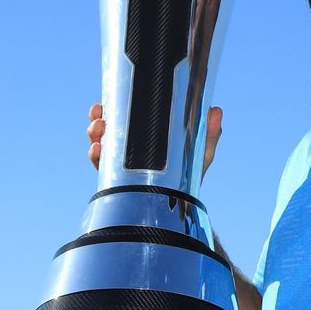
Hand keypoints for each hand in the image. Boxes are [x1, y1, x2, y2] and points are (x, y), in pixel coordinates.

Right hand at [87, 103, 222, 176]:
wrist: (186, 206)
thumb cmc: (191, 174)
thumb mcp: (200, 151)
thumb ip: (209, 133)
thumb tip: (216, 110)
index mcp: (144, 139)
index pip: (123, 120)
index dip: (109, 111)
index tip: (101, 104)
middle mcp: (129, 152)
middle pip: (105, 132)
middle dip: (96, 121)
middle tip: (98, 115)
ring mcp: (124, 168)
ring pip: (100, 148)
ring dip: (94, 136)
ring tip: (98, 129)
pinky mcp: (121, 183)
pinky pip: (103, 169)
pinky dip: (96, 157)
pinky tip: (97, 150)